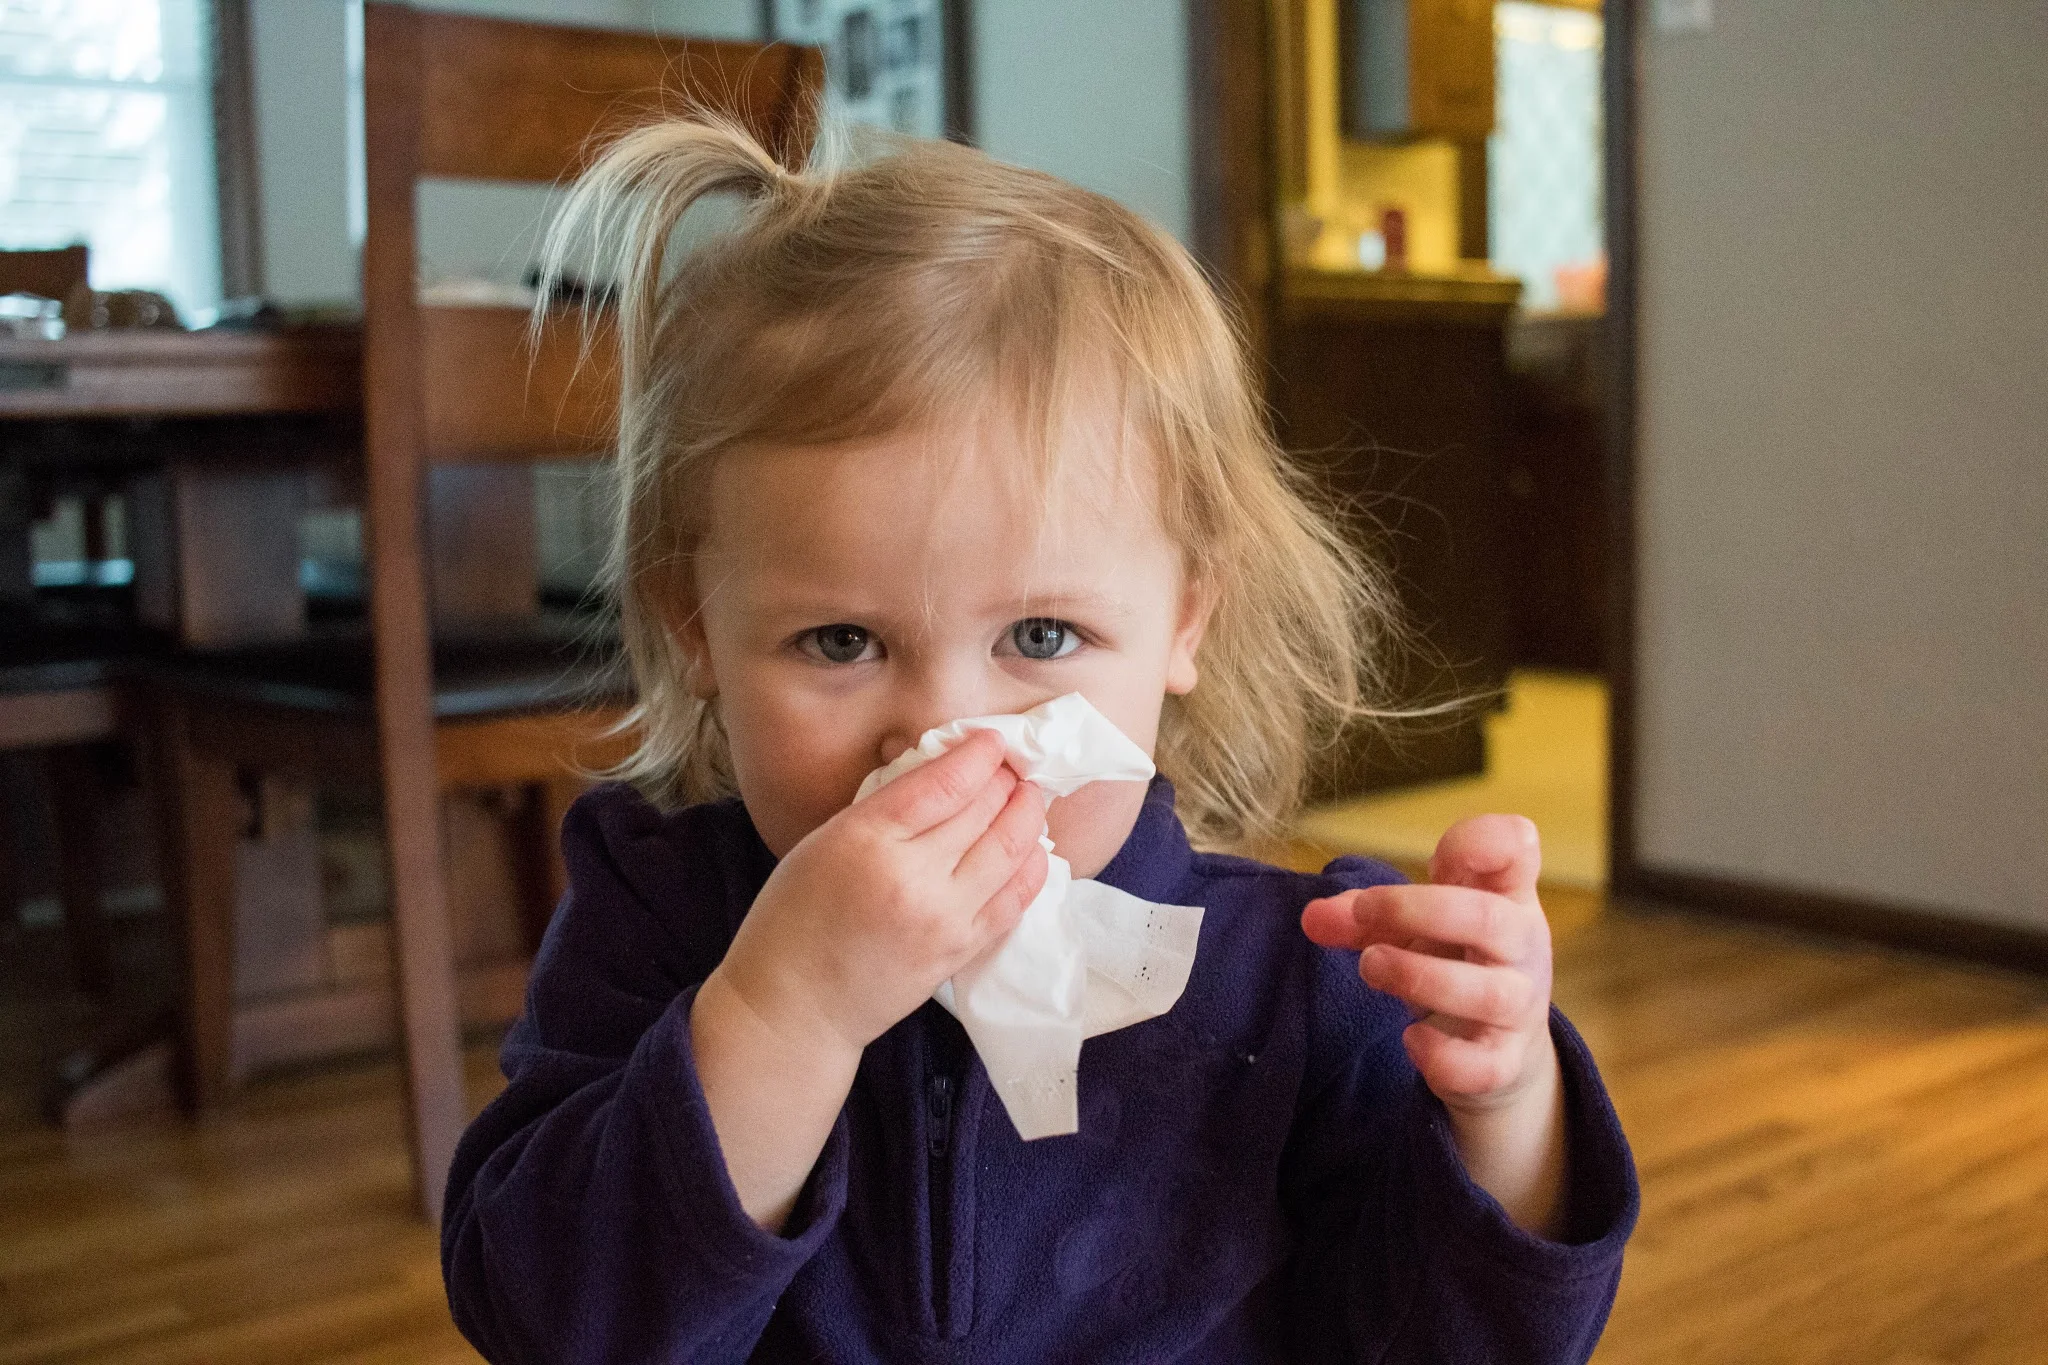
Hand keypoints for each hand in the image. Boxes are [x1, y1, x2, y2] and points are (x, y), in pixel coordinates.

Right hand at [709, 729, 1049, 1060]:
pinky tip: (1034, 847)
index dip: (977, 755)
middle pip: (983, 809)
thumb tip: (940, 772)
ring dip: (1027, 815)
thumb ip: (883, 807)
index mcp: (868, 838)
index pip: (944, 782)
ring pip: (1009, 849)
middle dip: (1005, 779)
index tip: (991, 741)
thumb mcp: (823, 841)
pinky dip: (1032, 866)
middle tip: (1011, 766)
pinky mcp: (962, 950)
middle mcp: (912, 876)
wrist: (795, 1005)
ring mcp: (944, 917)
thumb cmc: (794, 917)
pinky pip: (1015, 899)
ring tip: (1028, 797)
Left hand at [1300, 815, 1555, 1114]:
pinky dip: (1443, 1056)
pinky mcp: (1505, 1063)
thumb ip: (1363, 916)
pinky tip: (1411, 1040)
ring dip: (1418, 976)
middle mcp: (1521, 947)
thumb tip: (1312, 919)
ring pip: (1488, 993)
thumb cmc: (1453, 959)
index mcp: (1504, 895)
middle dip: (1418, 911)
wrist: (1499, 1045)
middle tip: (1362, 912)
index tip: (1443, 854)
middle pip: (1490, 918)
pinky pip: (1484, 1066)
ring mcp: (1518, 1007)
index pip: (1517, 850)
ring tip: (1371, 964)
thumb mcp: (1414, 926)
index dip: (1486, 841)